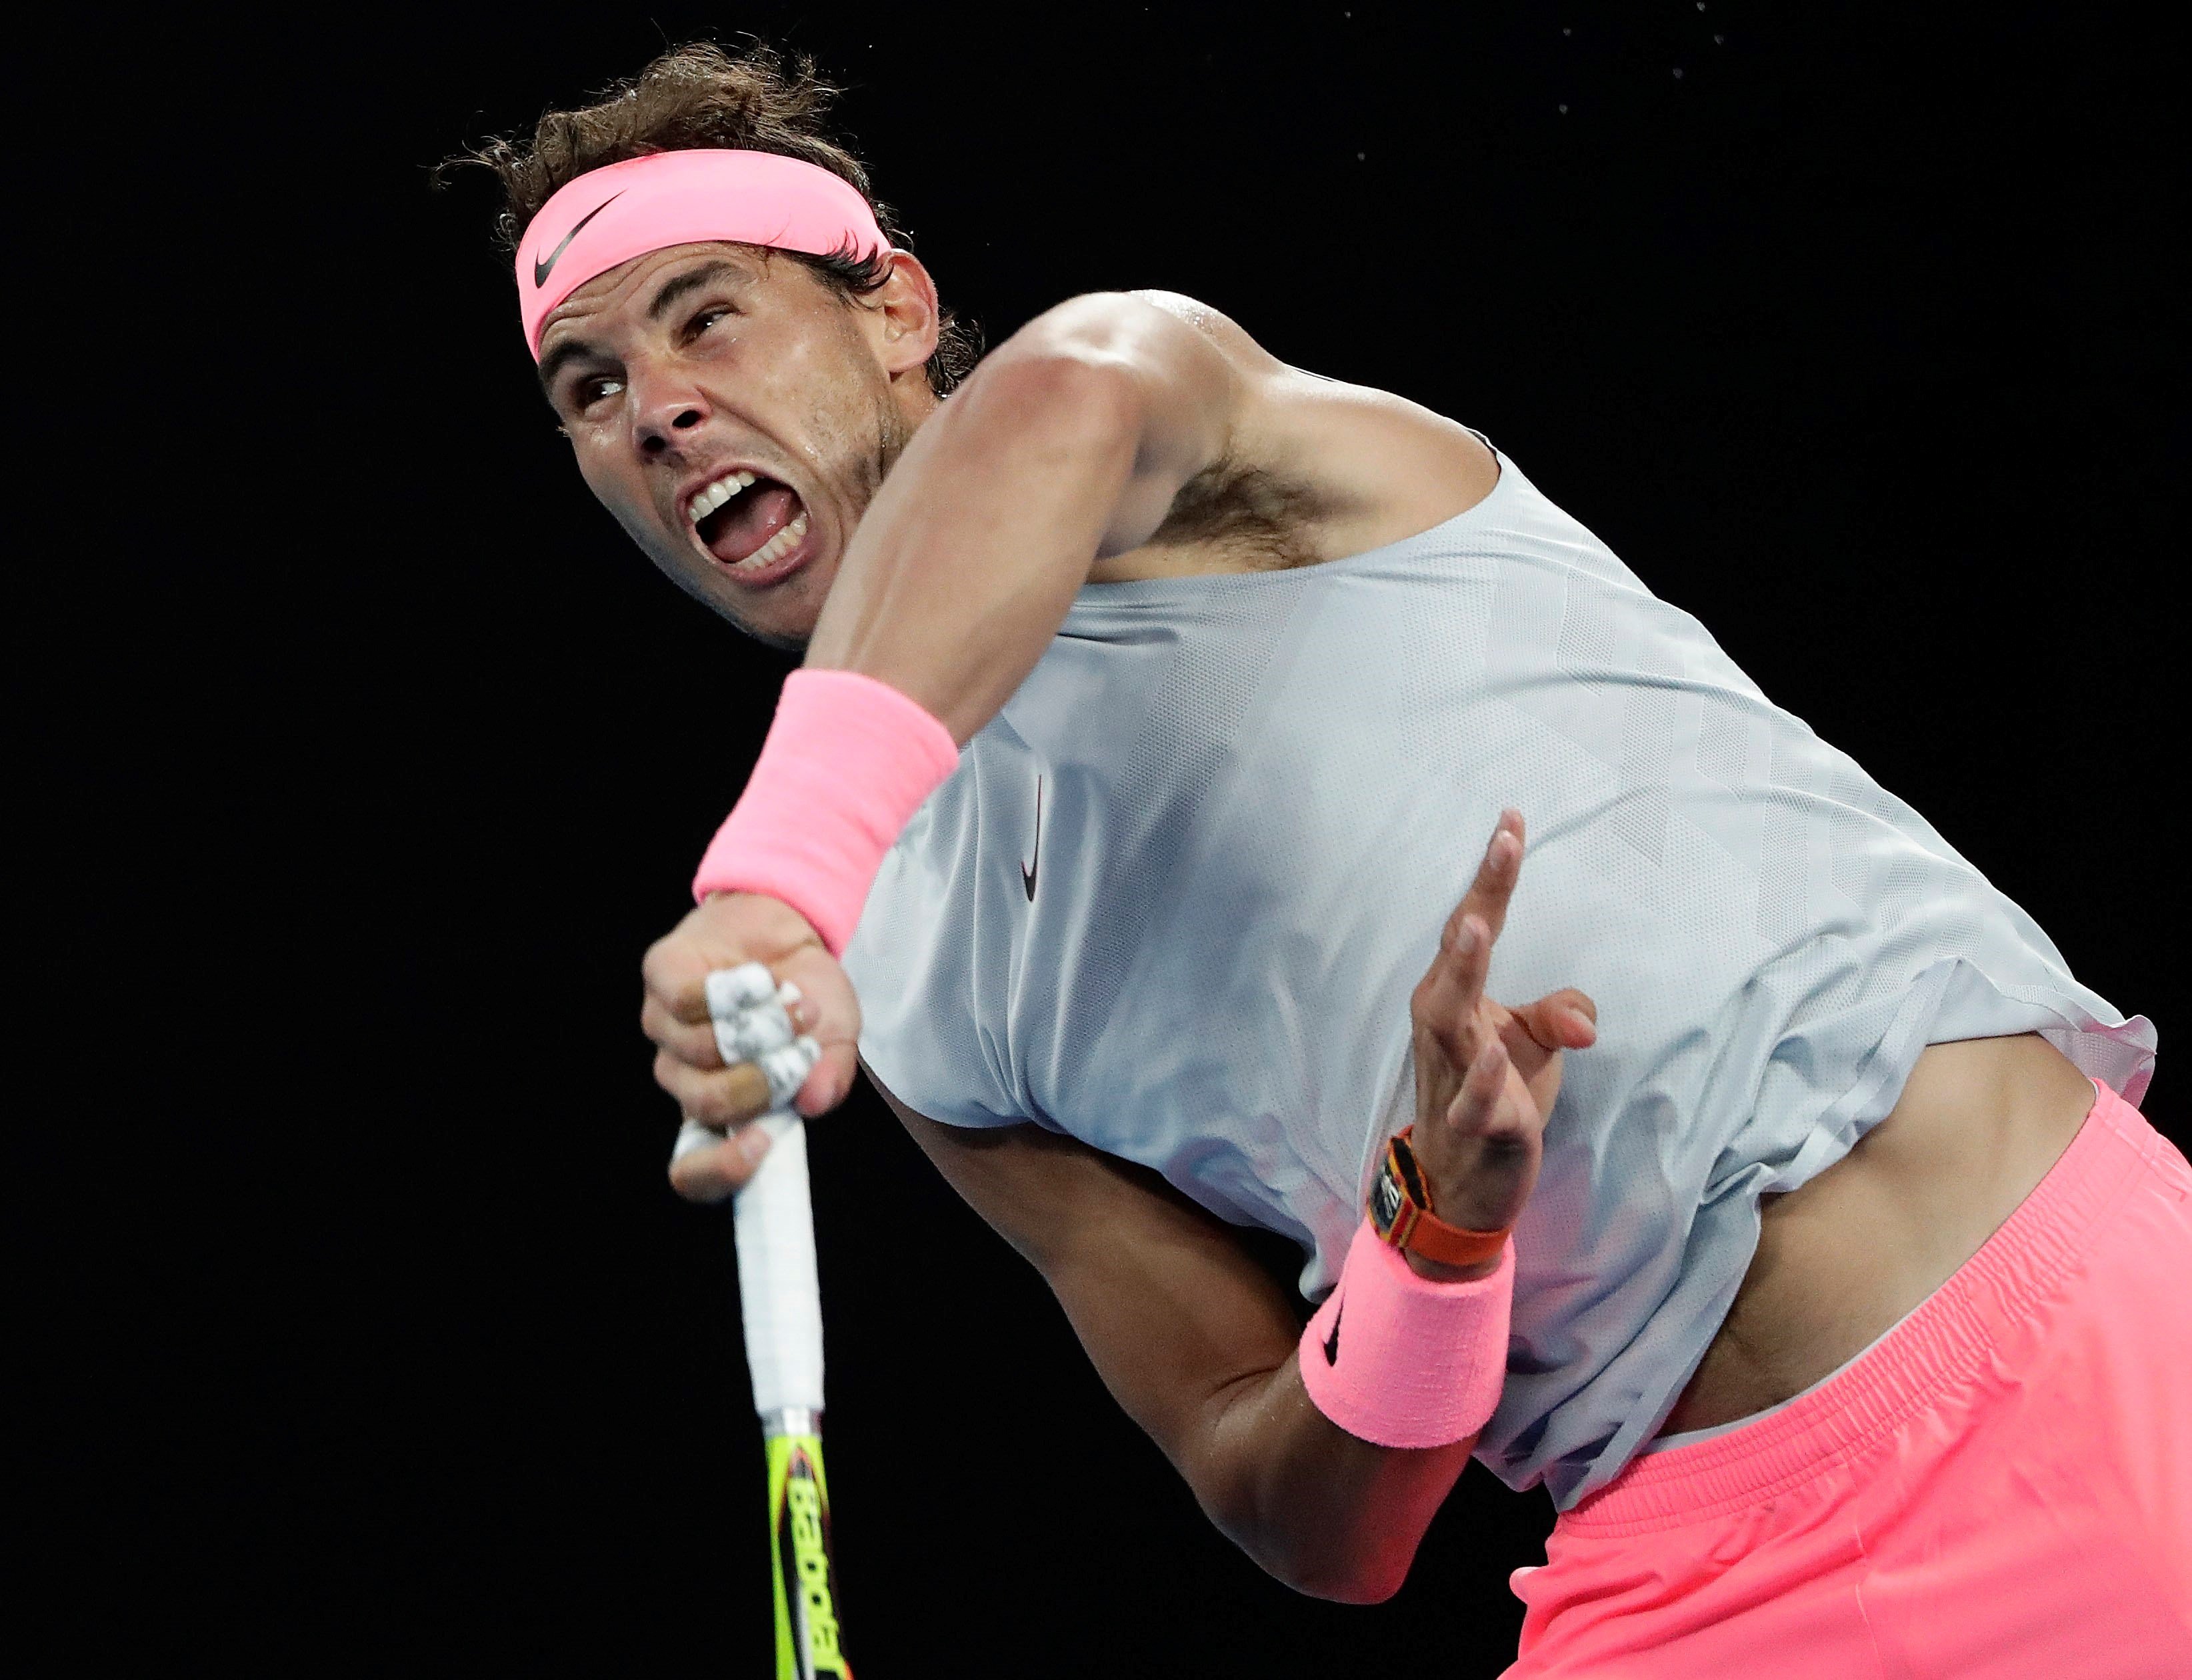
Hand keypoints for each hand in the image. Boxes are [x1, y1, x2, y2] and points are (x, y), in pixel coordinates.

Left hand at [639, 891, 861, 1202]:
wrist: (789, 925)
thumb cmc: (807, 993)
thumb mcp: (836, 1038)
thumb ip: (831, 1074)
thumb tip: (816, 1100)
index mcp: (722, 1109)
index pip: (692, 1171)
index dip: (720, 1171)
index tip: (764, 1144)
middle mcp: (686, 1077)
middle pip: (706, 1105)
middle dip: (762, 1081)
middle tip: (800, 1053)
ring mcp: (665, 1029)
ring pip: (701, 1050)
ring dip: (764, 1026)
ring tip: (796, 1006)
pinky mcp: (660, 979)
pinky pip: (687, 1000)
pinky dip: (737, 991)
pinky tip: (762, 980)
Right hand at [1404, 810, 1596, 1278]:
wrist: (1463, 1184)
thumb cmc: (1495, 1097)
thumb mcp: (1535, 1044)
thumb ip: (1562, 1011)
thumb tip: (1583, 1021)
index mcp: (1456, 997)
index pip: (1475, 925)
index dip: (1493, 874)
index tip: (1513, 817)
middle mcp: (1444, 1025)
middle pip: (1457, 953)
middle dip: (1479, 898)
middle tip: (1503, 844)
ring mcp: (1454, 1072)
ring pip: (1447, 1016)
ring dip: (1463, 970)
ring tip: (1476, 927)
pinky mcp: (1474, 1123)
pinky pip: (1474, 1096)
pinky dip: (1486, 1075)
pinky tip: (1500, 1052)